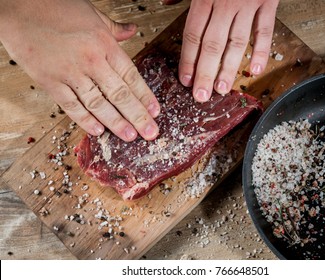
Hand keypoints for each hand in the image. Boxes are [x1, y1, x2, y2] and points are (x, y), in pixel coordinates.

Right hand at [0, 0, 159, 140]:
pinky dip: (84, 119)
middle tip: (150, 133)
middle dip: (138, 116)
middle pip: (119, 94)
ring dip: (116, 123)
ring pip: (98, 103)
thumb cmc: (54, 7)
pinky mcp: (49, 81)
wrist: (17, 6)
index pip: (131, 76)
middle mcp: (91, 61)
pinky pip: (71, 105)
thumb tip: (133, 30)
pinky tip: (98, 131)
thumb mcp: (92, 13)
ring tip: (130, 136)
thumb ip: (114, 28)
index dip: (145, 96)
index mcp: (104, 44)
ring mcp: (70, 73)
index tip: (155, 112)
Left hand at [179, 0, 278, 101]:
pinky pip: (265, 31)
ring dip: (229, 69)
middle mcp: (226, 3)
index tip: (186, 80)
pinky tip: (255, 70)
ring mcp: (248, 4)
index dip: (189, 60)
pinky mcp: (268, 2)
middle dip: (206, 73)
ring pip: (237, 42)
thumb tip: (165, 3)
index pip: (193, 35)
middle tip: (201, 95)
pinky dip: (261, 51)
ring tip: (222, 88)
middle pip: (213, 45)